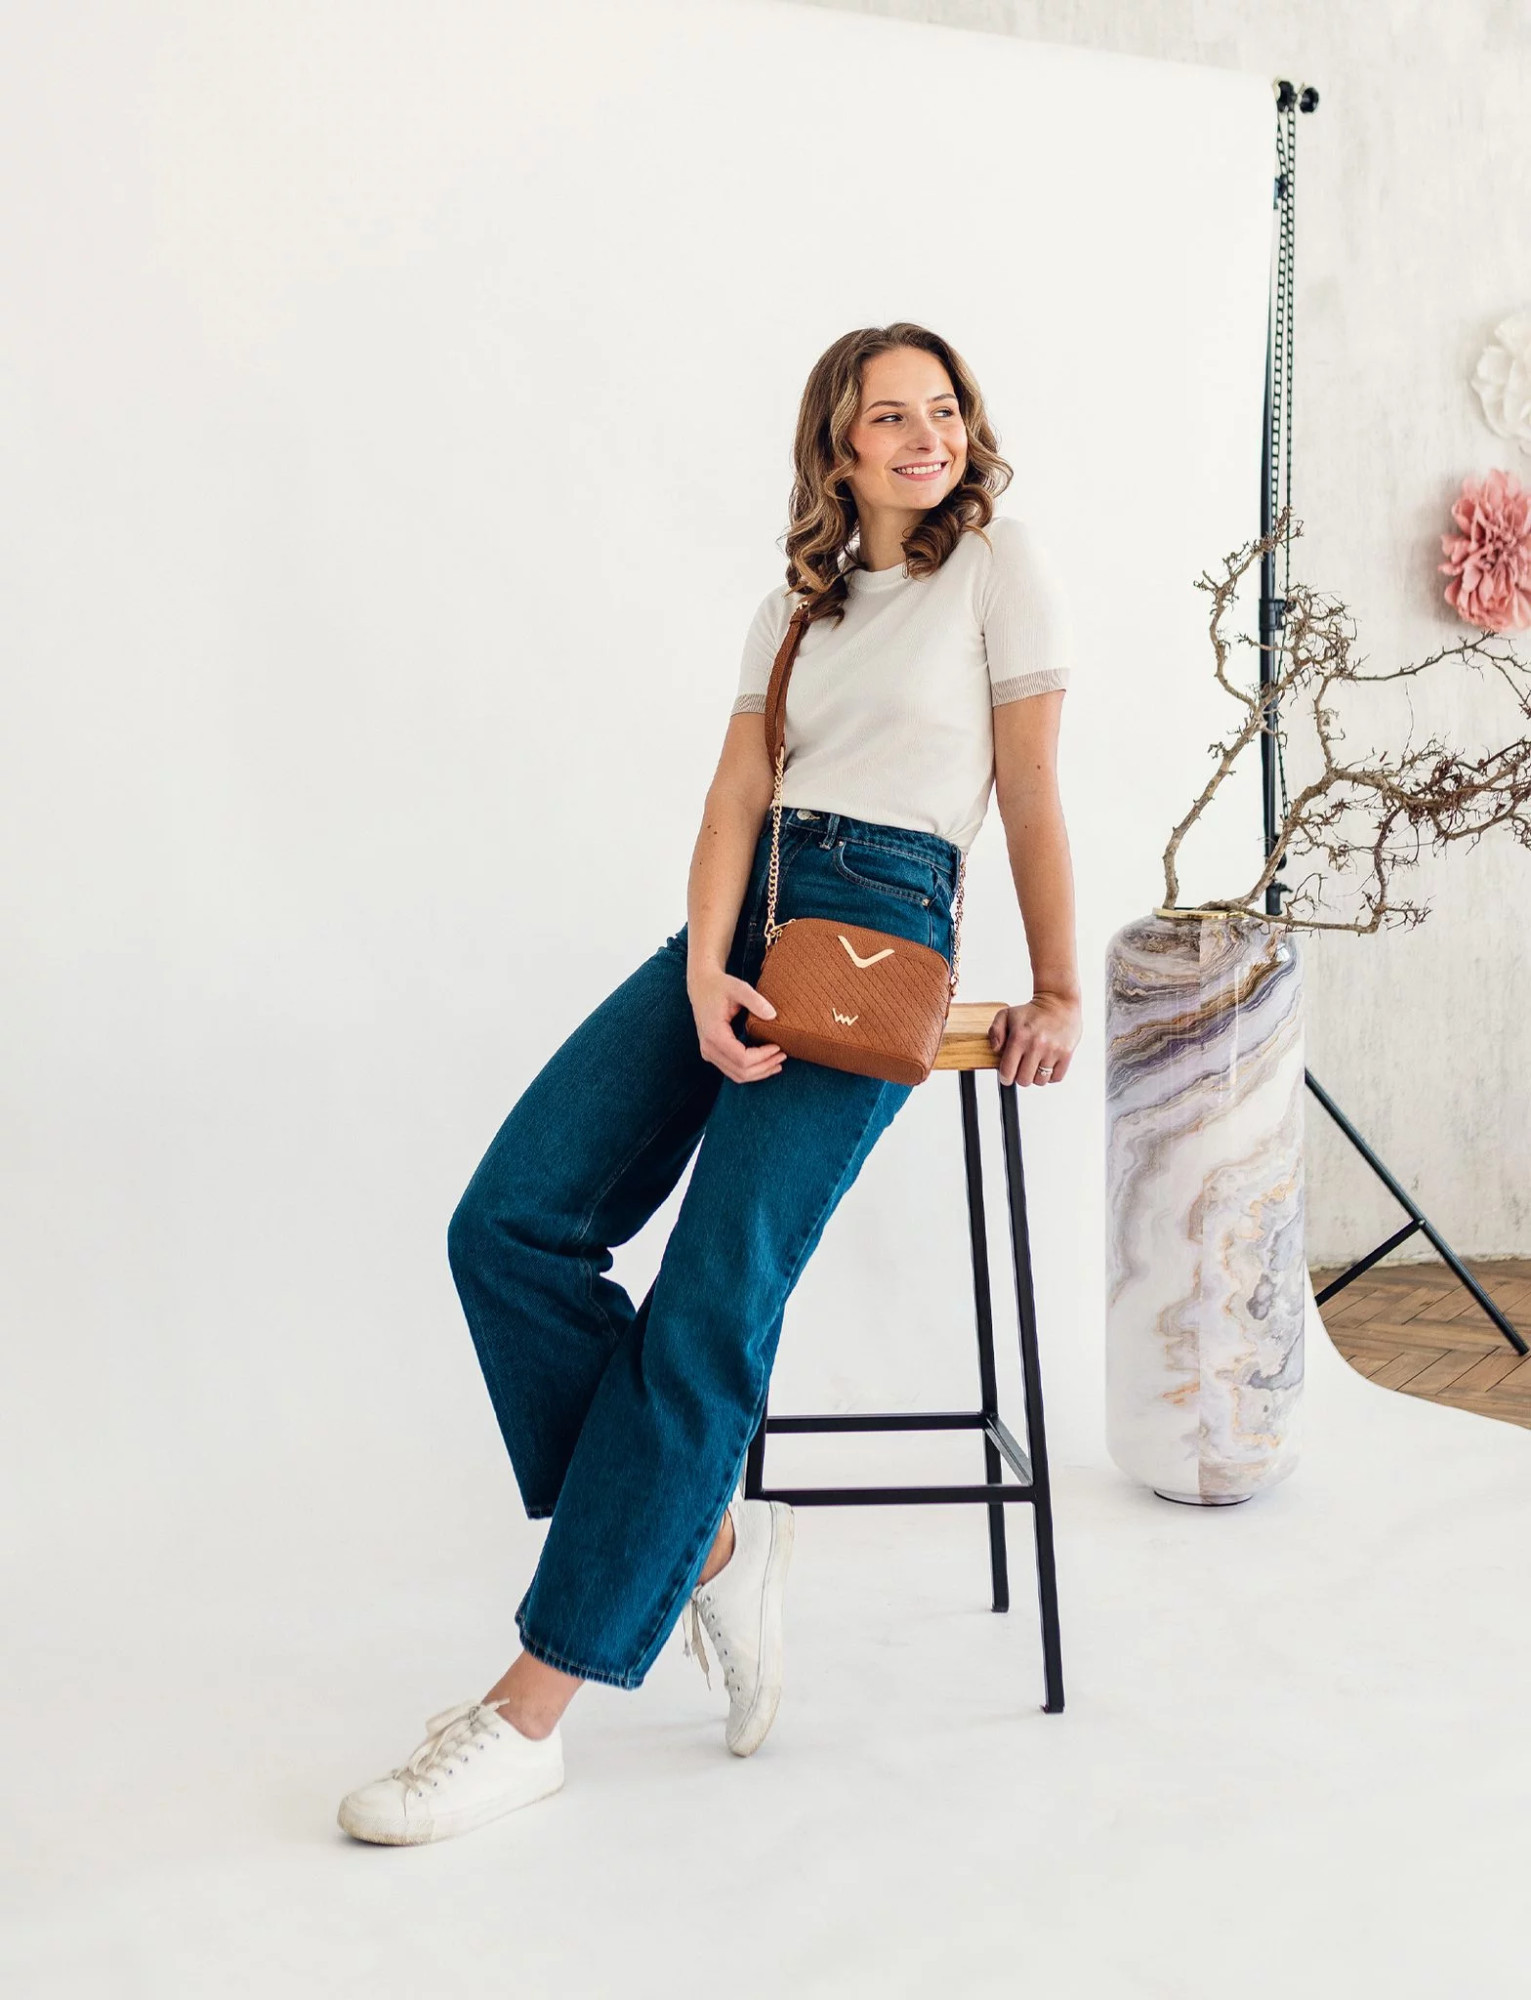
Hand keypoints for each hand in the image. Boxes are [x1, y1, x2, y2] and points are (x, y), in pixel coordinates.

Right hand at [689, 968, 787, 1083]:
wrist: (701, 987)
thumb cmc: (720, 986)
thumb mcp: (739, 988)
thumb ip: (756, 1000)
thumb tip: (773, 1015)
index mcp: (714, 1034)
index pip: (742, 1058)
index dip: (763, 1057)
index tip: (778, 1046)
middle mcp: (708, 1048)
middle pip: (741, 1071)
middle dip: (764, 1067)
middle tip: (782, 1056)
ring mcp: (708, 1053)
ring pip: (737, 1075)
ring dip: (759, 1072)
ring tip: (777, 1062)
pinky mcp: (712, 1054)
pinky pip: (733, 1070)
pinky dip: (750, 1071)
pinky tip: (765, 1063)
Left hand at [986, 991, 1080, 1087]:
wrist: (1059, 1002)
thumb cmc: (1032, 1011)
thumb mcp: (1006, 1015)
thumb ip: (995, 1032)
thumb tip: (996, 1050)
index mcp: (1019, 1037)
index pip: (1008, 1072)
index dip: (1005, 1077)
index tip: (1008, 1075)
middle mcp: (1036, 1045)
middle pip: (1024, 1080)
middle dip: (1020, 1077)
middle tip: (1022, 1068)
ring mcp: (1053, 1050)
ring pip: (1040, 1081)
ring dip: (1036, 1076)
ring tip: (1036, 1064)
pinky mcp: (1067, 1053)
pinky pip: (1057, 1078)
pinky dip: (1051, 1076)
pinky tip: (1047, 1064)